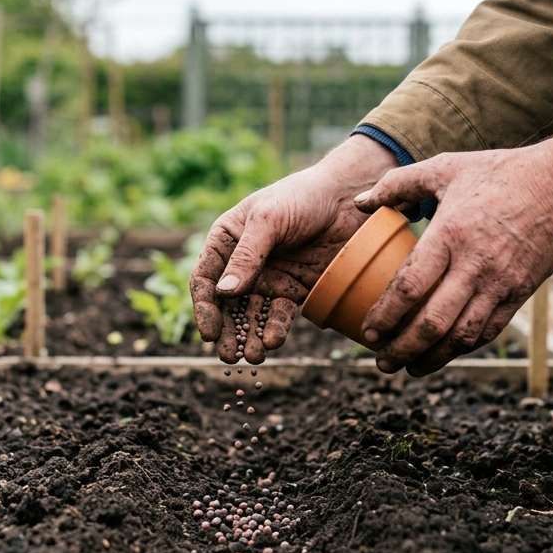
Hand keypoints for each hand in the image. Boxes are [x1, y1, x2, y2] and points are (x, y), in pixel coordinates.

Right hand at [191, 135, 396, 363]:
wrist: (348, 198)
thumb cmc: (301, 196)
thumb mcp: (269, 219)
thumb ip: (247, 255)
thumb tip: (225, 292)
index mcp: (227, 240)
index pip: (206, 278)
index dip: (205, 307)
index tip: (209, 333)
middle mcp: (243, 262)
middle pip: (226, 304)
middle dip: (227, 331)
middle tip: (228, 355)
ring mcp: (268, 277)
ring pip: (251, 314)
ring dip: (249, 336)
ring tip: (252, 356)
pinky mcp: (294, 289)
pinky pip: (280, 314)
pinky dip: (275, 329)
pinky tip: (273, 342)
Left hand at [352, 120, 552, 374]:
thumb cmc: (501, 172)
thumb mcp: (445, 167)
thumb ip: (398, 184)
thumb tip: (360, 202)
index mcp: (450, 234)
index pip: (410, 287)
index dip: (386, 316)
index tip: (368, 333)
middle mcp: (475, 265)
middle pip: (432, 322)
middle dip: (402, 349)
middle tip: (382, 362)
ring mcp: (500, 283)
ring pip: (461, 336)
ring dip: (432, 358)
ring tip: (408, 367)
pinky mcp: (520, 294)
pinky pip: (488, 331)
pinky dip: (463, 348)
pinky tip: (444, 353)